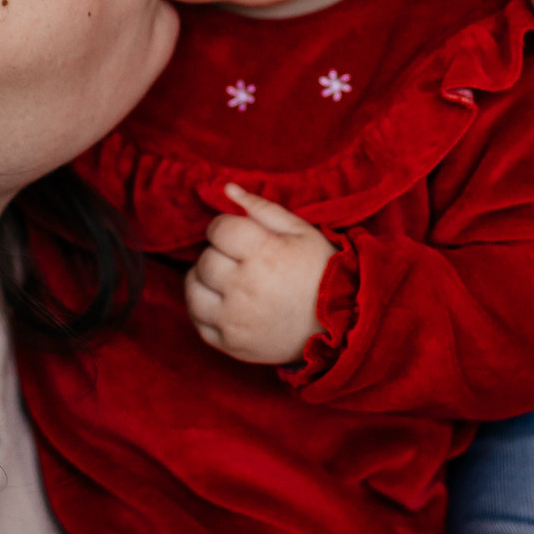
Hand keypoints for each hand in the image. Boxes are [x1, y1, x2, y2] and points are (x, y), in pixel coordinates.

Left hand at [183, 184, 333, 365]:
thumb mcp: (300, 231)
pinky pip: (197, 321)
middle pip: (205, 260)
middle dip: (219, 254)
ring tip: (226, 281)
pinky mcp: (231, 344)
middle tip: (240, 260)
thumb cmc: (319, 270)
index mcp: (263, 253)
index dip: (225, 228)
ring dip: (204, 281)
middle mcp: (244, 287)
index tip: (238, 235)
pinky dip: (204, 310)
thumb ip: (260, 208)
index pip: (218, 229)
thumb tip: (227, 189)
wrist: (340, 323)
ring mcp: (235, 319)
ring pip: (193, 290)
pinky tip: (223, 303)